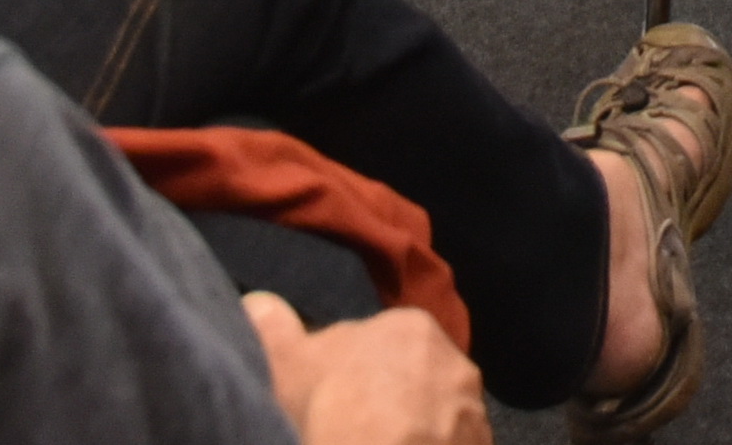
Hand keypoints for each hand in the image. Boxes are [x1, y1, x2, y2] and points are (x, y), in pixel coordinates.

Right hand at [246, 297, 484, 444]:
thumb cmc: (334, 414)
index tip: (328, 406)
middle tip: (351, 435)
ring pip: (433, 421)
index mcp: (410, 327)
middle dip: (386, 405)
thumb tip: (257, 300)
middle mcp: (454, 362)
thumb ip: (273, 327)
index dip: (346, 378)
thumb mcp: (286, 365)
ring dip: (413, 436)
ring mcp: (474, 414)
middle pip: (408, 383)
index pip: (372, 346)